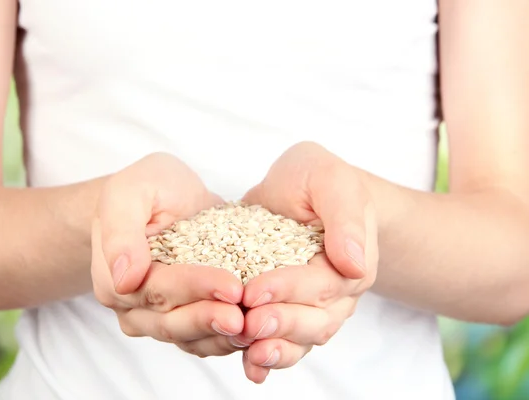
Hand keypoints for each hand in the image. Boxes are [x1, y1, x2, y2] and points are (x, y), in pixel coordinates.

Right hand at [91, 153, 244, 356]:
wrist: (166, 196)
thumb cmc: (148, 187)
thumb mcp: (130, 191)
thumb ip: (121, 230)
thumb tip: (124, 279)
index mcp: (113, 277)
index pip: (156, 289)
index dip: (195, 288)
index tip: (232, 286)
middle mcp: (131, 306)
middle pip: (171, 322)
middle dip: (209, 319)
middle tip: (243, 318)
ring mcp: (155, 319)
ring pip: (188, 338)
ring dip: (221, 337)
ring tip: (253, 329)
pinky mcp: (183, 321)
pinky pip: (203, 340)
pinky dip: (227, 340)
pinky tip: (253, 334)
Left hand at [236, 141, 378, 382]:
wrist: (304, 191)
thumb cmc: (317, 179)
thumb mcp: (330, 179)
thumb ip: (344, 215)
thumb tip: (354, 262)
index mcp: (351, 260)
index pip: (323, 283)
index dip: (289, 289)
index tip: (254, 291)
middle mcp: (337, 292)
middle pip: (316, 320)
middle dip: (281, 324)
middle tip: (248, 324)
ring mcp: (315, 307)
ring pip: (301, 339)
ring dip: (276, 349)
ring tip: (251, 355)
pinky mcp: (289, 311)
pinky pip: (285, 342)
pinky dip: (268, 359)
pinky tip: (251, 367)